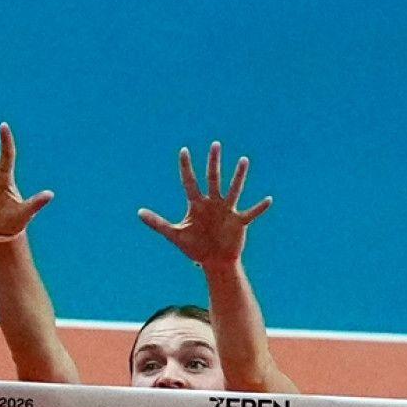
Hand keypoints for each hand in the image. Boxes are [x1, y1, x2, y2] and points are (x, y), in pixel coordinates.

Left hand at [138, 143, 271, 269]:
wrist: (214, 262)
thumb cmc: (195, 248)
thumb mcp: (175, 235)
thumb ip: (157, 223)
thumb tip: (138, 212)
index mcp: (197, 205)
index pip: (189, 182)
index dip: (186, 168)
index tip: (183, 151)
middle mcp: (213, 203)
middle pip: (213, 179)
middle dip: (213, 163)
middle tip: (215, 144)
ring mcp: (227, 211)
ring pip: (233, 189)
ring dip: (238, 176)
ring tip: (243, 160)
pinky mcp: (239, 222)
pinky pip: (251, 213)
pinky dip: (259, 208)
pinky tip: (268, 200)